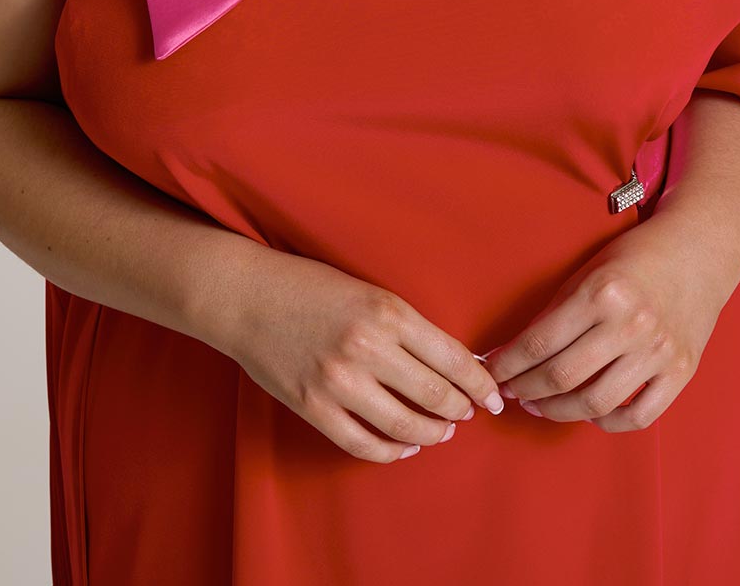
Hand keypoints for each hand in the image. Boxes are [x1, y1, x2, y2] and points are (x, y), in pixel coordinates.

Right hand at [216, 247, 505, 461]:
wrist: (246, 295)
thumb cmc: (310, 286)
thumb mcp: (368, 291)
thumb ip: (407, 326)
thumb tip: (452, 361)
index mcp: (387, 311)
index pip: (453, 358)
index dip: (480, 384)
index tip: (493, 397)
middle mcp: (367, 348)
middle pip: (435, 396)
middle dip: (460, 411)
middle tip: (468, 414)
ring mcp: (339, 382)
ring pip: (405, 427)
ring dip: (431, 434)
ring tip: (440, 431)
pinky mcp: (313, 408)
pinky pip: (363, 444)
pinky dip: (391, 452)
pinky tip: (402, 447)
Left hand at [481, 213, 731, 432]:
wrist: (696, 252)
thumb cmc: (634, 258)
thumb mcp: (588, 272)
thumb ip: (556, 312)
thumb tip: (515, 353)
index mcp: (602, 292)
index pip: (540, 342)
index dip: (508, 364)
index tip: (491, 372)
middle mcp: (631, 324)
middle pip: (562, 376)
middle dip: (525, 389)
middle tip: (509, 392)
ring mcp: (659, 352)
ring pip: (595, 403)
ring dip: (557, 411)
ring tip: (539, 405)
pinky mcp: (682, 372)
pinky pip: (638, 416)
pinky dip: (607, 422)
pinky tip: (588, 413)